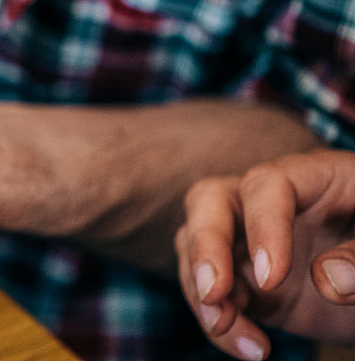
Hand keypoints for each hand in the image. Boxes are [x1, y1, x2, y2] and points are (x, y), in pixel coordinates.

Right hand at [176, 149, 354, 358]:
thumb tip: (327, 280)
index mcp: (316, 179)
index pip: (269, 184)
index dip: (263, 225)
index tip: (272, 277)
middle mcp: (272, 203)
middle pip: (211, 201)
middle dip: (204, 245)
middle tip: (214, 292)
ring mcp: (252, 240)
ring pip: (195, 246)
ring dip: (201, 290)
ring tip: (224, 326)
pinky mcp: (247, 280)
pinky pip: (212, 294)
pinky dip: (221, 323)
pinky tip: (252, 348)